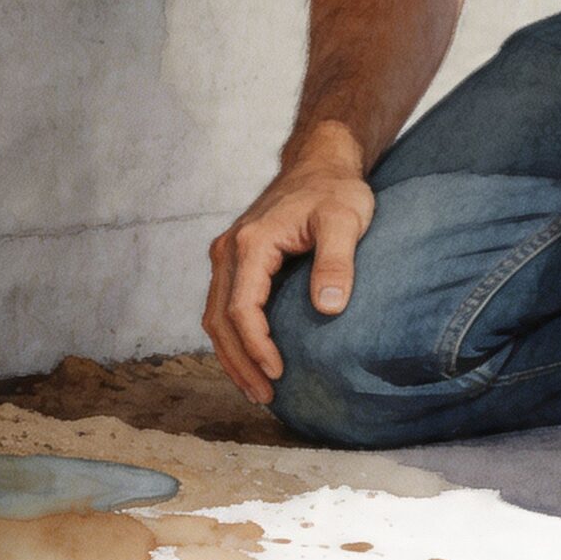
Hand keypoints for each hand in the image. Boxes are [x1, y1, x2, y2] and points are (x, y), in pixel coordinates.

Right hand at [204, 158, 374, 403]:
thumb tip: (328, 309)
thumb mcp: (345, 221)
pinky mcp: (235, 260)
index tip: (278, 373)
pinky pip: (223, 306)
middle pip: (219, 319)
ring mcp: (227, 255)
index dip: (256, 346)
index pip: (241, 308)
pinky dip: (232, 338)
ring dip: (231, 355)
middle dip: (239, 362)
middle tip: (264, 396)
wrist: (319, 163)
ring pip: (215, 316)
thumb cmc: (335, 190)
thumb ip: (337, 263)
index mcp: (250, 244)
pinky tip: (252, 359)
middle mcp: (229, 250)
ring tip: (256, 389)